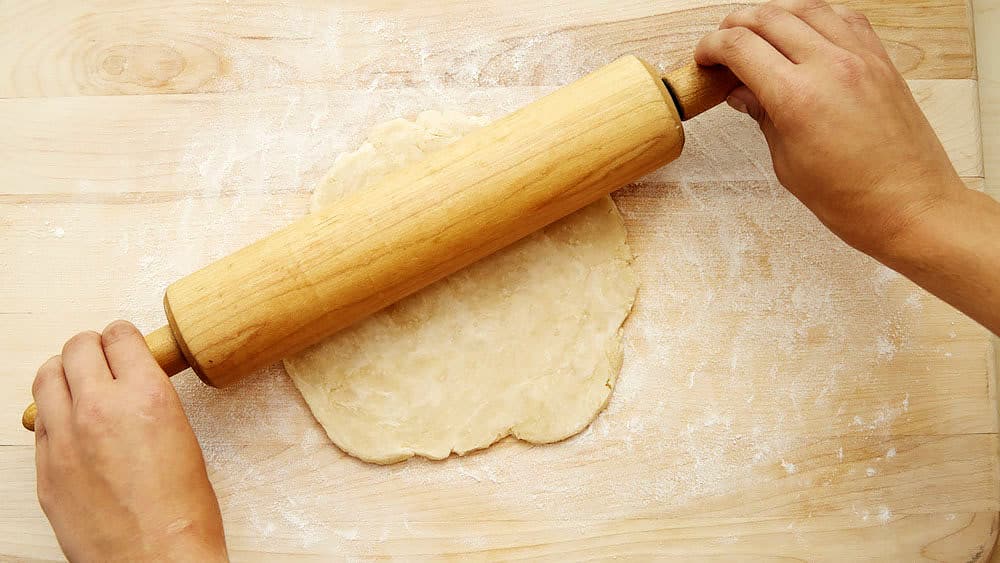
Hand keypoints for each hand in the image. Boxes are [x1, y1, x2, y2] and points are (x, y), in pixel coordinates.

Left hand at [32, 320, 226, 561]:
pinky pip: (39, 420)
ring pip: (46, 376)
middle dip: (92, 346)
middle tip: (103, 356)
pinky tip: (70, 423)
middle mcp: (100, 408)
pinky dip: (53, 412)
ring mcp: (64, 439)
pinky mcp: (45, 469)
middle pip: (77, 348)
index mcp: (145, 396)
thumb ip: (150, 403)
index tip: (125, 341)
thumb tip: (134, 388)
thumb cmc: (183, 512)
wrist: (156, 561)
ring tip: (79, 381)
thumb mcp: (182, 437)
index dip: (123, 336)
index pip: (119, 336)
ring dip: (64, 371)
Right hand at [694, 0, 964, 255]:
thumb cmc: (852, 199)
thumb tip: (742, 93)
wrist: (911, 207)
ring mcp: (860, 58)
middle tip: (722, 42)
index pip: (741, 47)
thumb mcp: (787, 163)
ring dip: (774, 13)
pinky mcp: (881, 61)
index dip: (712, 47)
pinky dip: (816, 16)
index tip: (704, 57)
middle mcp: (830, 66)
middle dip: (735, 24)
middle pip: (769, 18)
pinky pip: (844, 18)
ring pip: (806, 8)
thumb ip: (762, 117)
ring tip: (758, 30)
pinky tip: (803, 32)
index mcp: (797, 97)